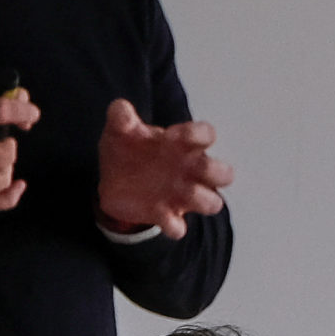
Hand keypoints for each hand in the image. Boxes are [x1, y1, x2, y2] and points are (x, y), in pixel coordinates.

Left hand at [96, 100, 232, 238]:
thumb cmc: (126, 149)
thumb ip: (120, 116)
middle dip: (216, 171)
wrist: (111, 180)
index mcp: (182, 143)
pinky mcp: (166, 214)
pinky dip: (174, 225)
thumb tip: (121, 108)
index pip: (206, 134)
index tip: (173, 136)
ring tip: (182, 192)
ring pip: (213, 202)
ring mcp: (181, 194)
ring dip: (203, 199)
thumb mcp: (119, 129)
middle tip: (191, 169)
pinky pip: (179, 227)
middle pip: (223, 172)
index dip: (197, 135)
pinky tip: (162, 217)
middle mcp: (189, 169)